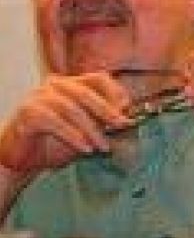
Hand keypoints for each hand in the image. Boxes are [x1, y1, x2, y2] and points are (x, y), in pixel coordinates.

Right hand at [0, 72, 132, 176]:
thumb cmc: (55, 141)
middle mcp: (56, 84)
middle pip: (87, 92)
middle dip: (107, 110)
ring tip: (103, 146)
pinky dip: (74, 136)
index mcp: (72, 83)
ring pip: (73, 109)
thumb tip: (127, 120)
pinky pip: (56, 122)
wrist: (23, 158)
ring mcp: (40, 95)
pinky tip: (85, 149)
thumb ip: (103, 122)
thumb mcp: (86, 130)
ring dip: (92, 130)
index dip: (115, 92)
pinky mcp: (29, 111)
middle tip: (122, 125)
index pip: (99, 78)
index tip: (127, 109)